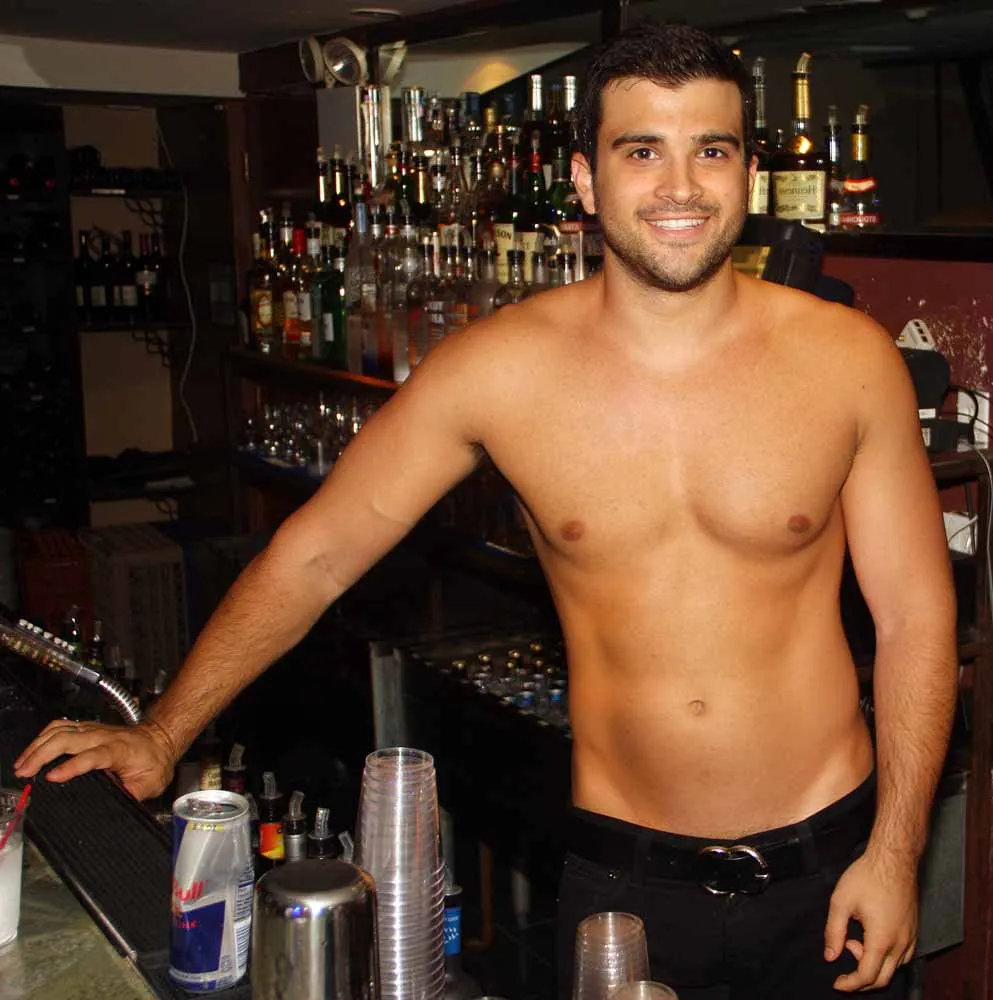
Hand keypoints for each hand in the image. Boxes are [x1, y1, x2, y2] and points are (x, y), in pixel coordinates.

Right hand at [13, 718, 178, 799]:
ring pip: (60, 730)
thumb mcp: (150, 784)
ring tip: (22, 764)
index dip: (72, 766)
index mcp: (120, 749)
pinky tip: (32, 750)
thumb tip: (115, 808)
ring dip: (38, 745)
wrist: (160, 739)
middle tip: (25, 772)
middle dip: (43, 754)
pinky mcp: (86, 728)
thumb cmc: (154, 762)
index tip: (53, 777)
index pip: (93, 755)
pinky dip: (42, 736)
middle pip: (68, 738)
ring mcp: (93, 730)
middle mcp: (104, 736)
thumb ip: (130, 795)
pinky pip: (60, 726)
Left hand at [824, 850, 917, 990]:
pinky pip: (902, 956)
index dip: (850, 984)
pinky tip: (871, 941)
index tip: (837, 983)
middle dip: (861, 981)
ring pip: (894, 968)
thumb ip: (834, 932)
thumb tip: (830, 956)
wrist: (893, 860)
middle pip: (883, 979)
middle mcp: (900, 943)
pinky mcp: (913, 930)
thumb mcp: (841, 901)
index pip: (867, 975)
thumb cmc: (867, 876)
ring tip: (854, 940)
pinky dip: (886, 958)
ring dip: (872, 965)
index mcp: (882, 939)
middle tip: (843, 971)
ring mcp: (910, 937)